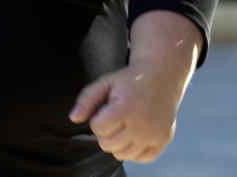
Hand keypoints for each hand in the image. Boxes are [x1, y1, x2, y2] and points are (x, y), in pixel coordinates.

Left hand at [68, 58, 183, 162]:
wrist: (162, 77)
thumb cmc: (130, 80)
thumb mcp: (106, 82)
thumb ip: (87, 99)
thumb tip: (73, 118)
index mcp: (126, 109)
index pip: (99, 129)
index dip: (97, 119)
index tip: (106, 109)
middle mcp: (142, 125)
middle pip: (108, 145)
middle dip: (105, 133)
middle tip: (114, 117)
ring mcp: (154, 135)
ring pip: (123, 155)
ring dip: (118, 142)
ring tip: (124, 124)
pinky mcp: (163, 141)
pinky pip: (140, 158)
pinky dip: (134, 149)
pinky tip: (135, 132)